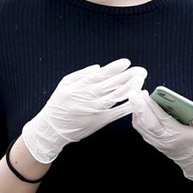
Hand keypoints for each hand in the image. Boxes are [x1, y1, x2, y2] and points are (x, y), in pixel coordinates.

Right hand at [23, 59, 146, 162]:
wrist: (52, 130)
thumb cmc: (58, 105)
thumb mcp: (64, 85)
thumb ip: (81, 74)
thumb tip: (98, 67)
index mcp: (79, 87)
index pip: (100, 75)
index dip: (114, 68)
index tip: (126, 62)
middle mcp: (88, 98)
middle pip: (111, 85)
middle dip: (127, 77)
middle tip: (141, 70)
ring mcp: (95, 110)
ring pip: (115, 97)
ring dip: (130, 89)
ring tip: (141, 81)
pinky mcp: (100, 121)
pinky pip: (116, 113)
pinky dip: (127, 106)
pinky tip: (137, 99)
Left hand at [129, 90, 192, 181]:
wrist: (191, 157)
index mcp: (176, 134)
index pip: (162, 119)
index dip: (153, 106)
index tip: (146, 95)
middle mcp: (163, 139)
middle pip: (148, 122)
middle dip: (140, 107)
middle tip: (135, 93)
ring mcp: (155, 141)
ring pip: (141, 125)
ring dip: (136, 110)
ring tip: (135, 97)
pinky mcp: (151, 141)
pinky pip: (140, 128)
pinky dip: (136, 116)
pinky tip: (137, 107)